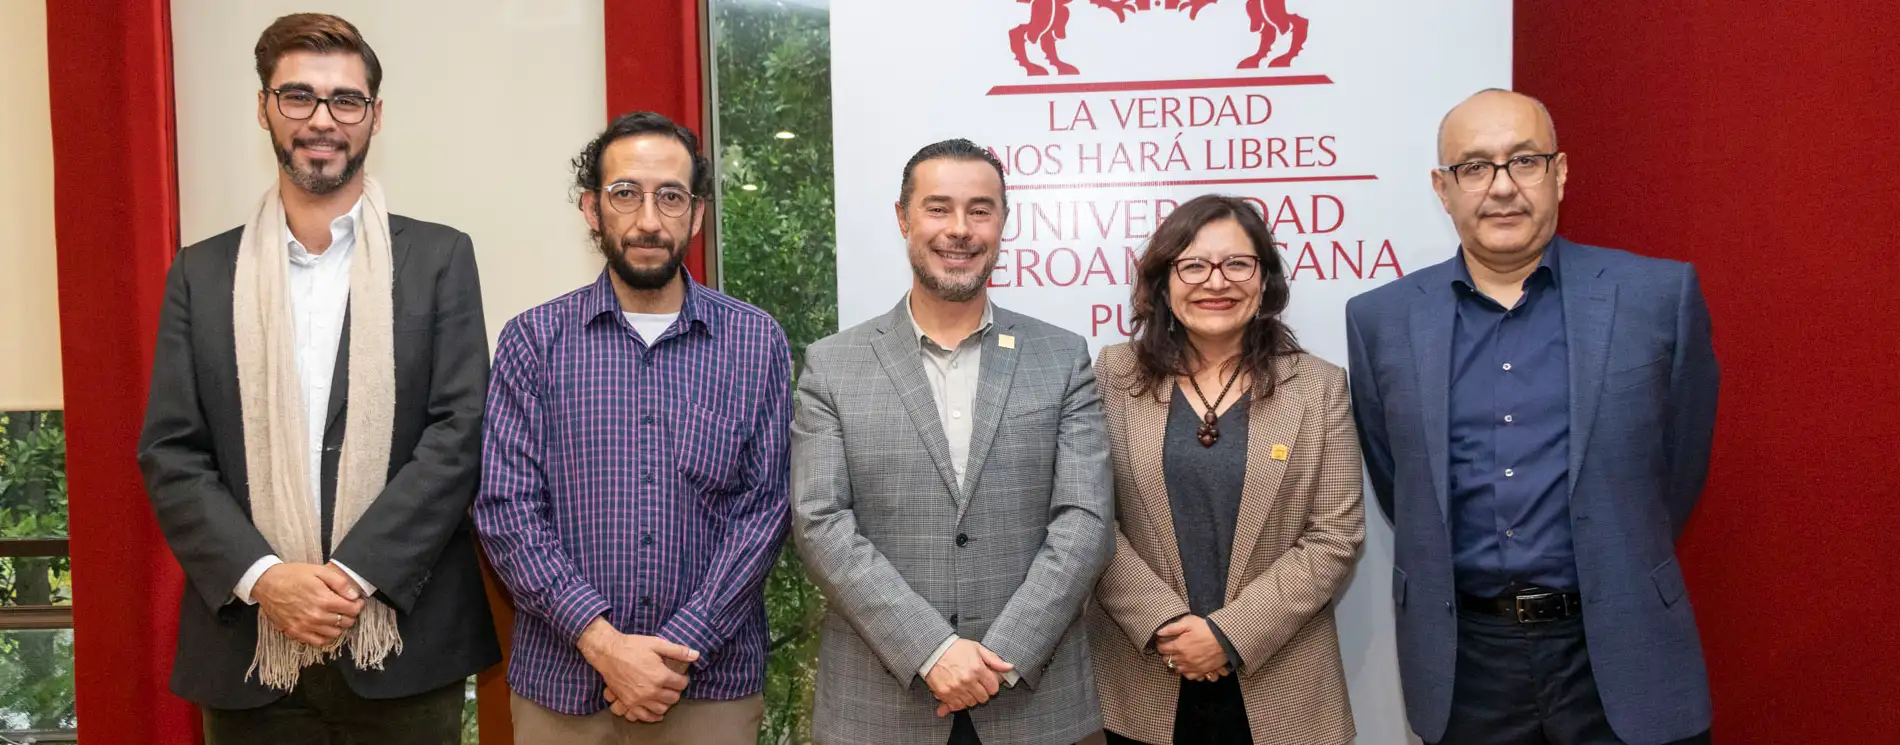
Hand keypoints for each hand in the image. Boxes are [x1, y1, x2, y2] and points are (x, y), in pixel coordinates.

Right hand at [253, 562, 364, 646]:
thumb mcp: (319, 571)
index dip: (358, 605)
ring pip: (335, 634)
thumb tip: (354, 595)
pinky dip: (326, 637)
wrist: (266, 583)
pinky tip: (325, 627)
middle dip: (350, 615)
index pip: (352, 610)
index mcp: (324, 600)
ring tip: (336, 616)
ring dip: (340, 626)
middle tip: (347, 607)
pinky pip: (318, 642)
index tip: (357, 601)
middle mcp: (316, 616)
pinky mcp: (295, 632)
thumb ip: (340, 583)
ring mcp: (305, 627)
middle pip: (346, 622)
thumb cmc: (292, 575)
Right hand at [579, 619, 697, 722]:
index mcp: (660, 676)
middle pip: (673, 698)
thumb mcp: (656, 644)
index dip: (683, 679)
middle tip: (672, 684)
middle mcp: (651, 691)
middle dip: (676, 691)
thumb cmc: (632, 646)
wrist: (608, 653)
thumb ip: (677, 651)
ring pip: (661, 709)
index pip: (681, 684)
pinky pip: (644, 716)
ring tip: (663, 694)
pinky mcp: (628, 703)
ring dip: (665, 703)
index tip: (680, 675)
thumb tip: (696, 655)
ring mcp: (639, 699)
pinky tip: (655, 712)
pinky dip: (652, 716)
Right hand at [927, 639, 1013, 716]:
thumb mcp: (977, 649)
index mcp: (977, 669)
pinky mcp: (945, 693)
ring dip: (971, 697)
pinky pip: (957, 706)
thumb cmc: (955, 648)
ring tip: (966, 687)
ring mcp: (956, 688)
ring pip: (971, 703)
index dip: (992, 685)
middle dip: (982, 692)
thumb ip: (994, 660)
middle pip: (983, 698)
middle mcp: (968, 680)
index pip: (993, 688)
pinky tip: (958, 693)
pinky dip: (959, 702)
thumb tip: (1009, 667)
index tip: (987, 682)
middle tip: (977, 685)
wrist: (933, 650)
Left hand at [1156, 615, 1227, 679]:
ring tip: (1179, 656)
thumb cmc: (1207, 628)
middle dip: (1166, 654)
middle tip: (1170, 648)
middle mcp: (1183, 659)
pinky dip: (1186, 672)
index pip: (1161, 649)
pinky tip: (1187, 665)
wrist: (1225, 638)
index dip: (1160, 644)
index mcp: (1179, 646)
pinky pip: (1188, 676)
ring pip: (1176, 669)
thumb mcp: (1189, 622)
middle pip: (1167, 660)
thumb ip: (1172, 628)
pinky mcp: (1201, 671)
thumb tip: (1158, 632)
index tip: (1163, 641)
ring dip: (1175, 663)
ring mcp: (1192, 667)